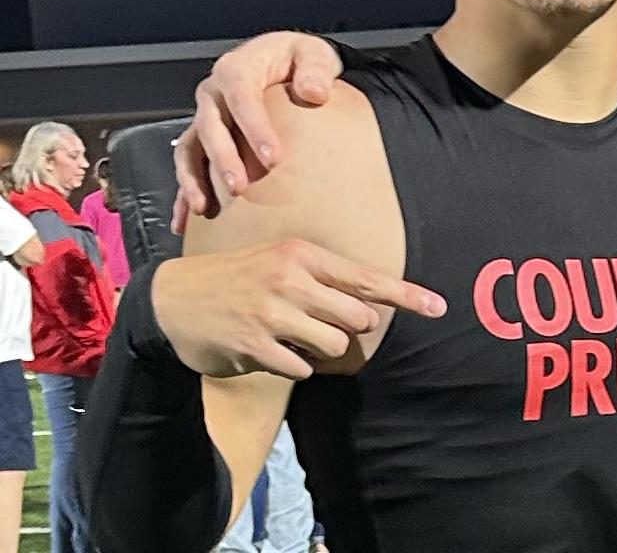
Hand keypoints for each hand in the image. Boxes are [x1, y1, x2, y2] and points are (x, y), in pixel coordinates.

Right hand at [152, 239, 445, 379]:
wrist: (172, 299)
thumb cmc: (237, 278)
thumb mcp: (280, 261)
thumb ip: (322, 280)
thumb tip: (368, 305)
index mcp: (303, 255)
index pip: (367, 278)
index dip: (407, 295)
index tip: (439, 306)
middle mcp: (292, 279)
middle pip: (357, 317)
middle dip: (349, 327)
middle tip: (317, 321)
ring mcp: (273, 312)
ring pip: (333, 344)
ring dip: (319, 348)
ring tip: (289, 334)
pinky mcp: (255, 344)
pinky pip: (301, 367)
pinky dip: (293, 364)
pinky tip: (268, 349)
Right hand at [172, 33, 343, 232]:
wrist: (284, 63)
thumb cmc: (297, 59)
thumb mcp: (313, 53)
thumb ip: (315, 69)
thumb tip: (315, 92)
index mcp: (238, 69)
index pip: (242, 98)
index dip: (255, 128)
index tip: (273, 158)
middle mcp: (213, 93)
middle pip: (211, 127)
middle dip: (223, 159)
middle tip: (240, 187)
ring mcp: (204, 118)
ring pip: (189, 149)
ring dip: (193, 179)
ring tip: (205, 207)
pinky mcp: (202, 139)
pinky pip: (187, 166)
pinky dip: (184, 192)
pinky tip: (186, 220)